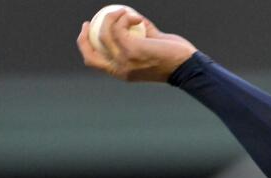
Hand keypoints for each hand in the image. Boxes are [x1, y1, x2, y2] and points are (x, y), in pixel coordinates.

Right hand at [77, 8, 197, 82]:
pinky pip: (118, 27)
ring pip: (103, 33)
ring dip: (112, 17)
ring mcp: (123, 61)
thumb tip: (131, 19)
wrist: (187, 66)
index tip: (89, 29)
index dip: (86, 45)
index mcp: (121, 73)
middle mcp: (119, 70)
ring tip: (126, 13)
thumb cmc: (173, 58)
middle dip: (84, 36)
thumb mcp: (152, 49)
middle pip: (89, 54)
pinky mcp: (130, 50)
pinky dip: (123, 17)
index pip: (94, 62)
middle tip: (90, 21)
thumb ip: (140, 36)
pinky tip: (135, 16)